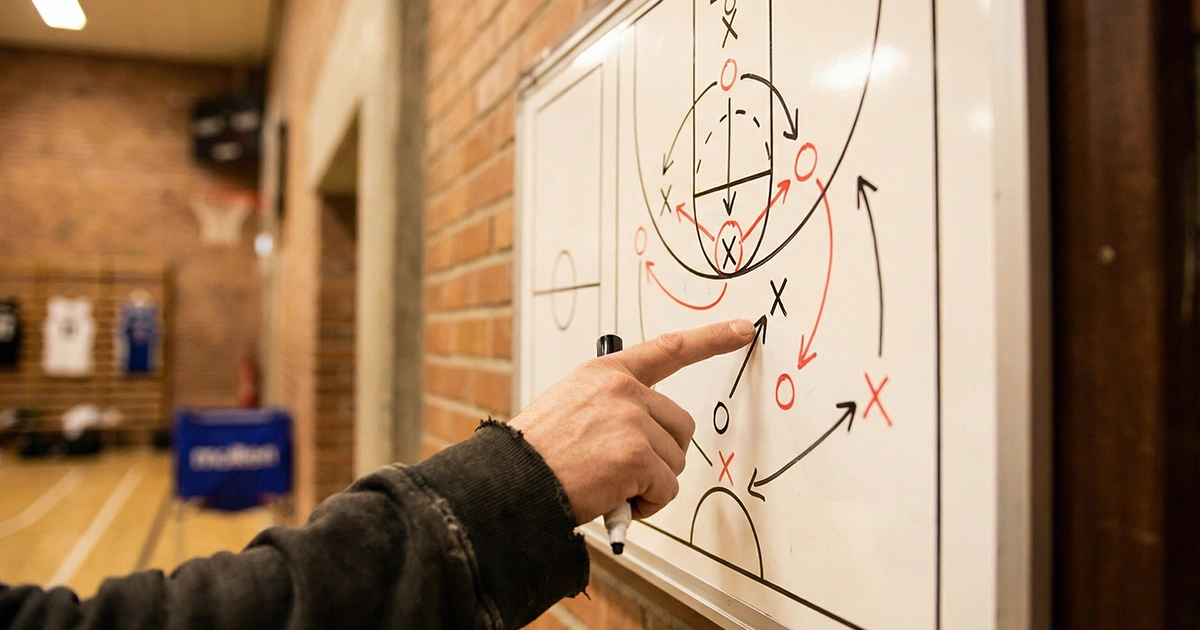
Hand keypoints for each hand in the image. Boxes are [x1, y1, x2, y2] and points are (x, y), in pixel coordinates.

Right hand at [509, 319, 755, 523]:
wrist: (511, 483)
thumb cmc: (536, 456)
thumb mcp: (570, 408)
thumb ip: (611, 408)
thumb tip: (648, 434)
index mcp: (605, 373)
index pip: (667, 349)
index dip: (710, 339)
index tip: (742, 329)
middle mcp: (622, 389)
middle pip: (680, 426)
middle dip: (661, 456)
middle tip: (626, 474)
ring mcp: (631, 420)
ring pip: (675, 461)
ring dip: (652, 483)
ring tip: (612, 487)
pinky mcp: (636, 454)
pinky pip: (667, 488)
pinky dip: (648, 505)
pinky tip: (617, 500)